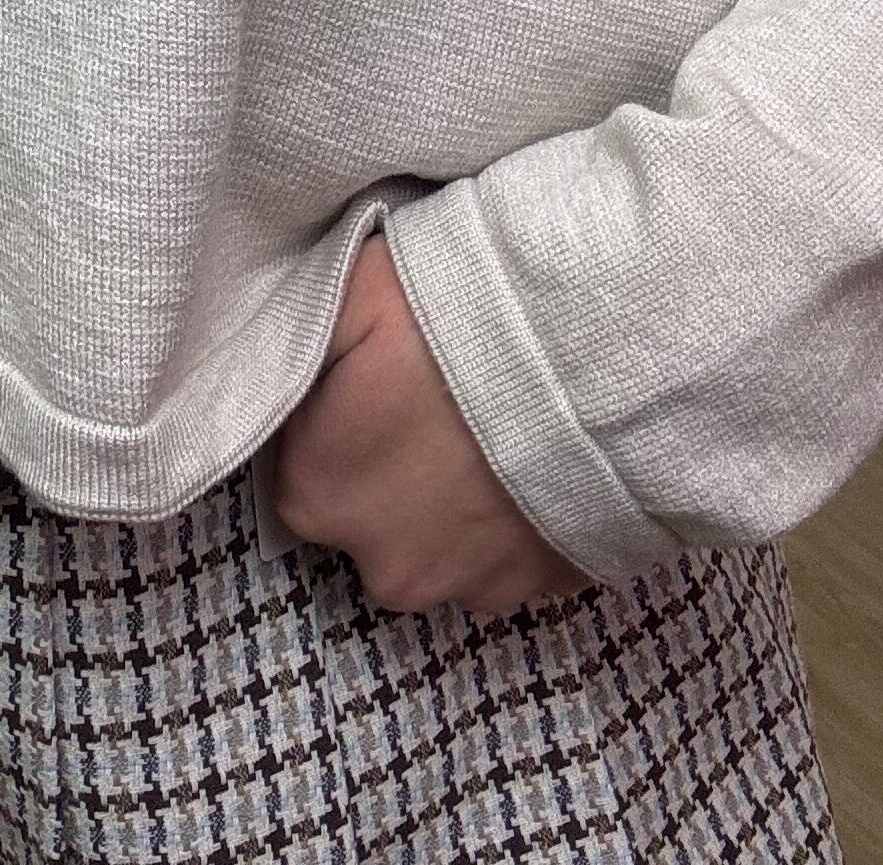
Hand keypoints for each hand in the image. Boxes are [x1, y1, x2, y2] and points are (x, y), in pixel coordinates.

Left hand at [270, 228, 594, 619]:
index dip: (340, 412)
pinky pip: (513, 553)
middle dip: (397, 463)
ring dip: (459, 497)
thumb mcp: (351, 292)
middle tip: (443, 394)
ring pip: (444, 540)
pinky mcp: (544, 590)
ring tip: (500, 422)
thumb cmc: (464, 317)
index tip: (379, 373)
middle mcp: (385, 566)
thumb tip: (275, 369)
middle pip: (373, 510)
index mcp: (319, 494)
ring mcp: (471, 589)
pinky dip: (519, 513)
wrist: (606, 359)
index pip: (305, 460)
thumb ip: (298, 346)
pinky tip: (540, 453)